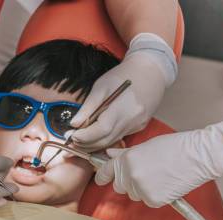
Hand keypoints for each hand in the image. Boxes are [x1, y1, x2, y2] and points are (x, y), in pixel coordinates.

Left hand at [70, 33, 176, 151]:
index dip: (85, 137)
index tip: (72, 136)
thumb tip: (74, 124)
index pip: (101, 130)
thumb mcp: (101, 86)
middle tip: (72, 142)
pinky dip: (105, 140)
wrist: (151, 71)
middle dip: (86, 145)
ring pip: (112, 142)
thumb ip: (88, 107)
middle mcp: (131, 119)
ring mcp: (136, 125)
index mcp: (122, 107)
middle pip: (105, 141)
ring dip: (94, 145)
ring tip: (80, 141)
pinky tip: (95, 136)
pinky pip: (119, 138)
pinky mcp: (139, 126)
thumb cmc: (123, 76)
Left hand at [94, 115, 222, 207]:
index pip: (105, 172)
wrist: (200, 155)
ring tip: (160, 175)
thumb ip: (125, 154)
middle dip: (127, 181)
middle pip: (119, 186)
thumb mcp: (146, 145)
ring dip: (141, 188)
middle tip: (145, 173)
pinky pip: (148, 201)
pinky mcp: (154, 200)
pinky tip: (166, 184)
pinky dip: (155, 196)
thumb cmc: (177, 146)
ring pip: (134, 194)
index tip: (102, 178)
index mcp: (126, 160)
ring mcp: (141, 189)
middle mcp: (130, 176)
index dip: (103, 176)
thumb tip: (110, 155)